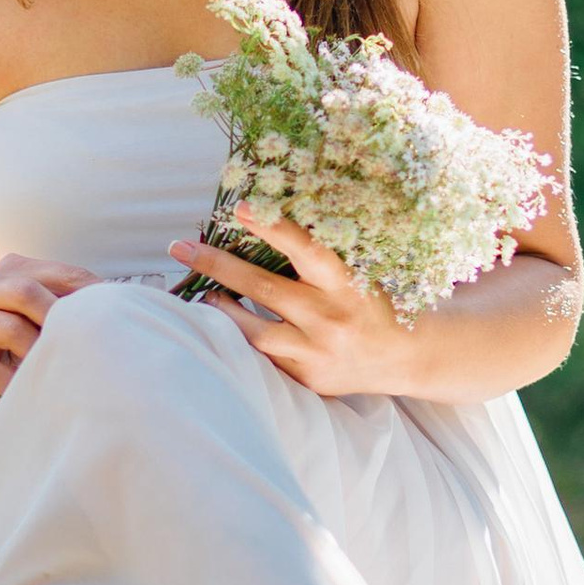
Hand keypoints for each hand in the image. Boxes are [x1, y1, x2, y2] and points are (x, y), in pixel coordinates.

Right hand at [0, 254, 98, 410]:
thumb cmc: (6, 327)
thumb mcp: (28, 305)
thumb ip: (62, 299)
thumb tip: (116, 307)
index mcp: (10, 271)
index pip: (58, 273)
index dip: (89, 293)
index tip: (111, 316)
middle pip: (25, 292)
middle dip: (57, 316)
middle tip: (81, 342)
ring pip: (9, 330)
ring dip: (38, 350)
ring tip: (58, 366)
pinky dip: (13, 382)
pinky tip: (28, 387)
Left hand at [166, 209, 415, 398]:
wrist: (402, 356)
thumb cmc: (369, 301)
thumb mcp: (352, 273)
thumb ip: (313, 259)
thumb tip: (257, 224)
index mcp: (345, 284)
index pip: (306, 250)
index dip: (272, 228)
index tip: (238, 207)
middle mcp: (331, 319)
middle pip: (263, 288)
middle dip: (216, 265)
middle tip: (180, 247)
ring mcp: (317, 352)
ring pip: (254, 331)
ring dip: (221, 308)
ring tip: (201, 292)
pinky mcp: (307, 378)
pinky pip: (263, 356)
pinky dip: (240, 337)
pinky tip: (226, 323)